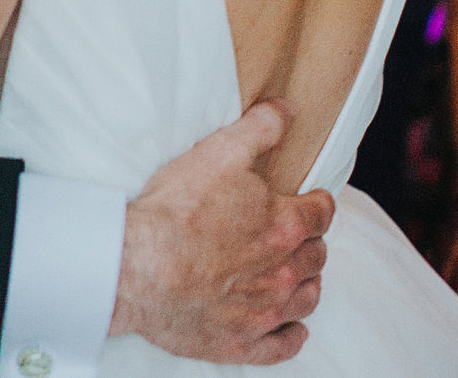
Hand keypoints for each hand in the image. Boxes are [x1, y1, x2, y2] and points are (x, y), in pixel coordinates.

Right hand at [112, 99, 334, 362]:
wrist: (136, 266)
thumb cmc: (176, 210)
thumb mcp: (218, 153)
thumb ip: (259, 129)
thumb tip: (287, 110)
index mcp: (284, 225)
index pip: (321, 213)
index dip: (316, 203)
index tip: (309, 201)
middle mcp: (285, 271)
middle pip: (316, 256)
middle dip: (309, 243)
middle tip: (293, 235)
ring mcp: (266, 311)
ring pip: (308, 299)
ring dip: (307, 285)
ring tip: (295, 275)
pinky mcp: (243, 342)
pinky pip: (284, 345)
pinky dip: (293, 336)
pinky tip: (292, 328)